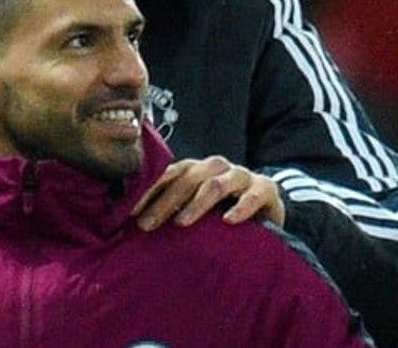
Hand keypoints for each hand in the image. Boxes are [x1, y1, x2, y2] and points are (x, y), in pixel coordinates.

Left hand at [131, 156, 284, 230]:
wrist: (267, 211)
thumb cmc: (222, 213)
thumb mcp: (195, 210)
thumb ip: (171, 212)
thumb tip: (132, 229)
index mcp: (195, 169)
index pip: (167, 174)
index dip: (147, 192)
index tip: (129, 214)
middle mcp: (215, 167)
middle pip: (187, 179)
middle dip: (165, 202)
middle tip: (148, 225)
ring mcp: (241, 176)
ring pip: (215, 184)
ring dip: (196, 204)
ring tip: (181, 223)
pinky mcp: (265, 189)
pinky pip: (252, 196)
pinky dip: (240, 208)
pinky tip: (229, 221)